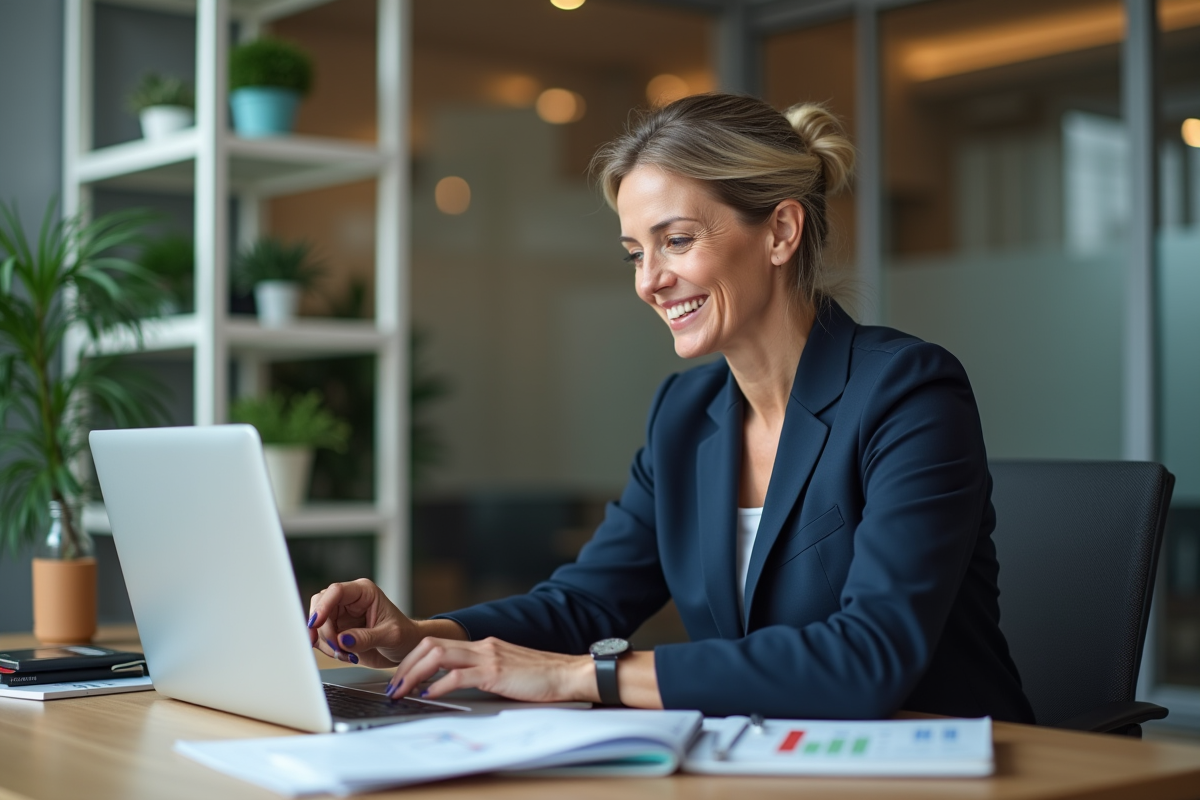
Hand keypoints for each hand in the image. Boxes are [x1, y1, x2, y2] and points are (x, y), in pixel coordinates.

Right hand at [307, 578, 425, 668]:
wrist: (405, 648)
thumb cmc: (404, 635)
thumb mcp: (390, 636)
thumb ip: (366, 638)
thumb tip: (342, 640)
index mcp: (364, 592)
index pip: (336, 591)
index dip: (323, 606)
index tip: (316, 623)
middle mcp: (349, 601)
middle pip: (320, 606)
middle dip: (324, 630)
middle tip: (338, 648)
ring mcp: (341, 615)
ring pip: (318, 625)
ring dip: (327, 643)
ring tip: (348, 654)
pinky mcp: (337, 630)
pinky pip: (321, 638)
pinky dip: (328, 649)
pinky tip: (345, 655)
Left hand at [385, 636, 596, 703]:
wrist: (569, 673)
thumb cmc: (542, 677)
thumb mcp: (506, 671)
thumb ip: (483, 673)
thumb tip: (456, 686)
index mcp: (483, 645)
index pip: (438, 643)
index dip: (414, 658)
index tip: (401, 676)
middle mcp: (482, 645)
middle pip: (431, 644)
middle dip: (406, 664)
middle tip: (393, 685)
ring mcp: (488, 656)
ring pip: (438, 655)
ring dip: (414, 673)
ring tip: (402, 691)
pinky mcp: (495, 671)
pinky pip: (458, 676)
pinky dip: (438, 686)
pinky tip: (429, 696)